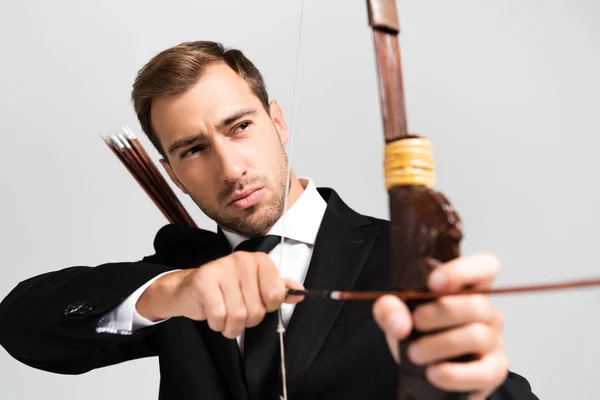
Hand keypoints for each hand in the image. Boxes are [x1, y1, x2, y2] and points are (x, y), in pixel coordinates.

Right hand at [136, 251, 304, 338]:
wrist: (188, 289)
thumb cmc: (224, 289)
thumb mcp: (254, 287)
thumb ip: (278, 289)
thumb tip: (300, 293)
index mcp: (259, 261)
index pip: (276, 296)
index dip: (266, 307)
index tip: (256, 301)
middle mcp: (242, 260)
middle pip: (257, 310)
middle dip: (247, 320)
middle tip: (235, 310)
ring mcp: (222, 268)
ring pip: (238, 316)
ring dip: (231, 326)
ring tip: (224, 315)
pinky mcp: (204, 281)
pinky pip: (219, 316)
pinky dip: (217, 324)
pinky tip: (212, 314)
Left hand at [372, 253, 507, 399]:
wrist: (418, 371)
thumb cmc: (416, 334)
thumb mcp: (395, 314)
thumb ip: (389, 308)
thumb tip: (401, 323)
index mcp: (467, 288)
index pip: (486, 266)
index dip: (463, 271)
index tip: (433, 283)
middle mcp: (486, 311)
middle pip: (477, 304)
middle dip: (439, 314)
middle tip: (415, 323)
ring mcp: (493, 341)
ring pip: (478, 335)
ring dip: (439, 345)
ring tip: (414, 353)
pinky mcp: (492, 370)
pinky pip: (483, 371)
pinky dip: (454, 374)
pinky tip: (433, 373)